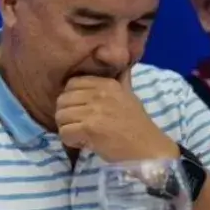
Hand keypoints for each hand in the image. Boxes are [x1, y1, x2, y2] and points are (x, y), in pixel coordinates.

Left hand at [56, 75, 178, 161]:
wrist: (149, 149)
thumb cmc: (137, 126)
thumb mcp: (128, 96)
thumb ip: (119, 80)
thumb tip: (121, 59)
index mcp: (107, 84)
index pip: (71, 84)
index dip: (71, 99)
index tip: (80, 111)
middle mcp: (100, 94)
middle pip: (62, 100)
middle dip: (66, 115)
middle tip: (79, 126)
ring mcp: (94, 111)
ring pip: (60, 116)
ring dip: (68, 129)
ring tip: (82, 135)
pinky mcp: (89, 128)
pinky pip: (64, 132)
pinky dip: (70, 141)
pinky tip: (84, 143)